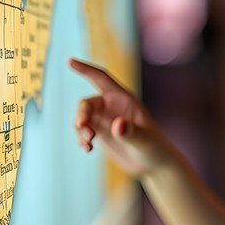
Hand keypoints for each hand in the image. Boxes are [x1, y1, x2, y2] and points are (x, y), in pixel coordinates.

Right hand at [69, 58, 167, 176]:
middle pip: (87, 103)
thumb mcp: (145, 141)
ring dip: (81, 129)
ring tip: (89, 143)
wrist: (154, 164)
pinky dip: (81, 139)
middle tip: (84, 128)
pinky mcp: (100, 134)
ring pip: (82, 118)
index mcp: (124, 99)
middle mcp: (112, 106)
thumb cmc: (154, 148)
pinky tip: (87, 149)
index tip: (69, 61)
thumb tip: (116, 124)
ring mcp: (104, 120)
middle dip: (82, 115)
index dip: (86, 69)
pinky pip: (83, 132)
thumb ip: (131, 132)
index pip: (101, 78)